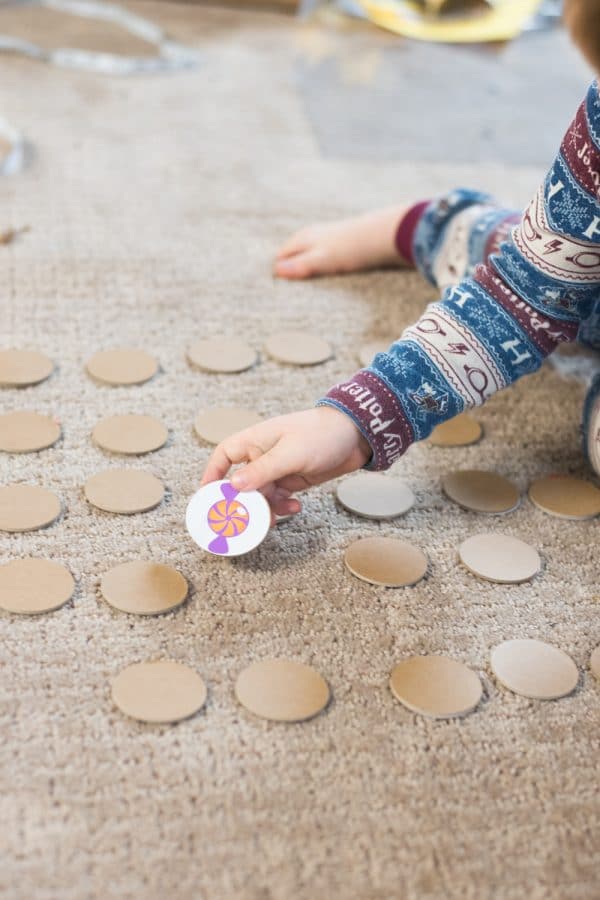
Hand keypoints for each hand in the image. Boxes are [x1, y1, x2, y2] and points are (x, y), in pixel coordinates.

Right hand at [201, 406, 371, 519]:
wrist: (356, 435)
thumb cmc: (321, 434)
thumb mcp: (290, 454)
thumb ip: (262, 471)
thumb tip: (233, 486)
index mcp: (255, 440)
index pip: (224, 455)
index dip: (213, 474)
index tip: (207, 495)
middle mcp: (263, 454)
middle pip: (242, 483)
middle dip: (244, 503)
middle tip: (245, 522)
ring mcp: (279, 468)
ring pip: (261, 495)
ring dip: (266, 508)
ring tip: (275, 519)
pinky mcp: (293, 478)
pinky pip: (279, 497)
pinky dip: (283, 506)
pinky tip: (294, 508)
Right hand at [273, 207, 407, 279]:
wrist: (386, 235)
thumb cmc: (352, 248)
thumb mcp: (322, 259)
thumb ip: (300, 265)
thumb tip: (276, 270)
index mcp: (306, 237)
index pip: (283, 254)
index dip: (278, 268)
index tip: (274, 285)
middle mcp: (316, 234)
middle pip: (295, 250)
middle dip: (289, 263)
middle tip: (282, 281)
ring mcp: (331, 236)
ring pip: (310, 249)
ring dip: (304, 261)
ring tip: (300, 276)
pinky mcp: (346, 241)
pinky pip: (326, 252)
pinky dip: (320, 260)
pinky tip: (326, 267)